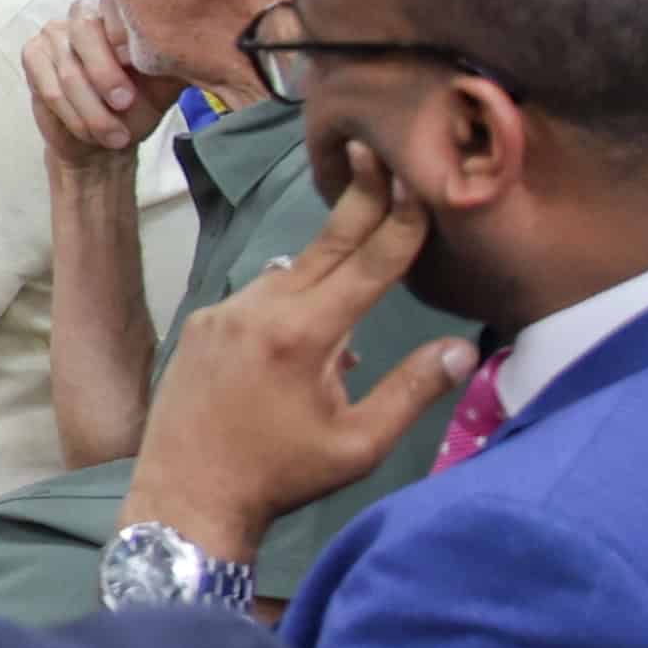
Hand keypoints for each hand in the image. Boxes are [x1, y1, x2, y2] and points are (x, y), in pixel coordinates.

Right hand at [21, 1, 178, 173]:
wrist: (105, 140)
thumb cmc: (139, 106)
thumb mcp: (166, 82)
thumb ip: (175, 58)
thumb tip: (197, 47)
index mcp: (119, 11)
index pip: (116, 3)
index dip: (125, 35)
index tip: (140, 66)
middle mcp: (84, 13)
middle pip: (86, 30)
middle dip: (106, 74)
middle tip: (125, 103)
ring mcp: (53, 33)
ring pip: (69, 70)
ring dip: (93, 110)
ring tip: (115, 136)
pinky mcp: (32, 57)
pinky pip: (49, 88)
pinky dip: (72, 115)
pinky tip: (88, 131)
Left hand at [121, 150, 475, 563]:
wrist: (184, 497)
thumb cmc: (278, 478)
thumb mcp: (359, 446)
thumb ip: (411, 391)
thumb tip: (463, 348)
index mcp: (301, 336)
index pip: (368, 265)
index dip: (400, 221)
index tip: (420, 181)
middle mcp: (257, 310)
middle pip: (325, 247)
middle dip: (358, 200)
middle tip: (375, 150)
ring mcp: (222, 313)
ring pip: (290, 272)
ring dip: (326, 265)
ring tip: (357, 258)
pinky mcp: (202, 324)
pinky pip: (258, 296)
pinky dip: (290, 299)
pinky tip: (307, 333)